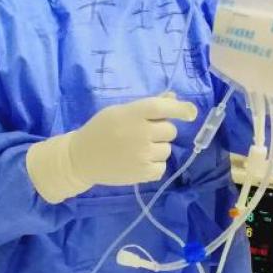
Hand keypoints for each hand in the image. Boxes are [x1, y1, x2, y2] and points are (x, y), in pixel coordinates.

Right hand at [26, 95, 197, 203]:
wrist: (81, 158)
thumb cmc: (101, 130)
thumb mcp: (120, 111)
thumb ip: (147, 106)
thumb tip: (173, 98)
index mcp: (133, 114)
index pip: (162, 107)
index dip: (180, 109)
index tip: (191, 113)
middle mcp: (140, 133)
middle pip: (170, 131)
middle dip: (161, 132)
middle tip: (143, 134)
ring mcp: (143, 155)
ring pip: (167, 149)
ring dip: (157, 148)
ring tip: (137, 149)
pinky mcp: (143, 173)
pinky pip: (162, 166)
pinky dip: (154, 165)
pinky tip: (138, 162)